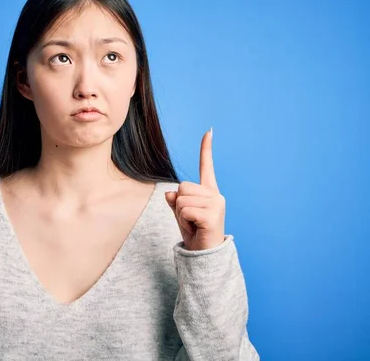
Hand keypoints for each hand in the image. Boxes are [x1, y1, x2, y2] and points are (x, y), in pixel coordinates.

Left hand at [165, 128, 225, 250]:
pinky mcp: (212, 215)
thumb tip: (171, 193)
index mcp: (208, 192)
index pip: (205, 167)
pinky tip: (195, 227)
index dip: (206, 149)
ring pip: (181, 199)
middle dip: (179, 204)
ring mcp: (216, 204)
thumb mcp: (180, 213)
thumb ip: (175, 200)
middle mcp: (215, 195)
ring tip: (193, 224)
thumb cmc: (194, 232)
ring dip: (180, 214)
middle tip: (190, 219)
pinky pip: (184, 210)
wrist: (204, 254)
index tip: (208, 131)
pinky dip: (184, 220)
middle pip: (182, 186)